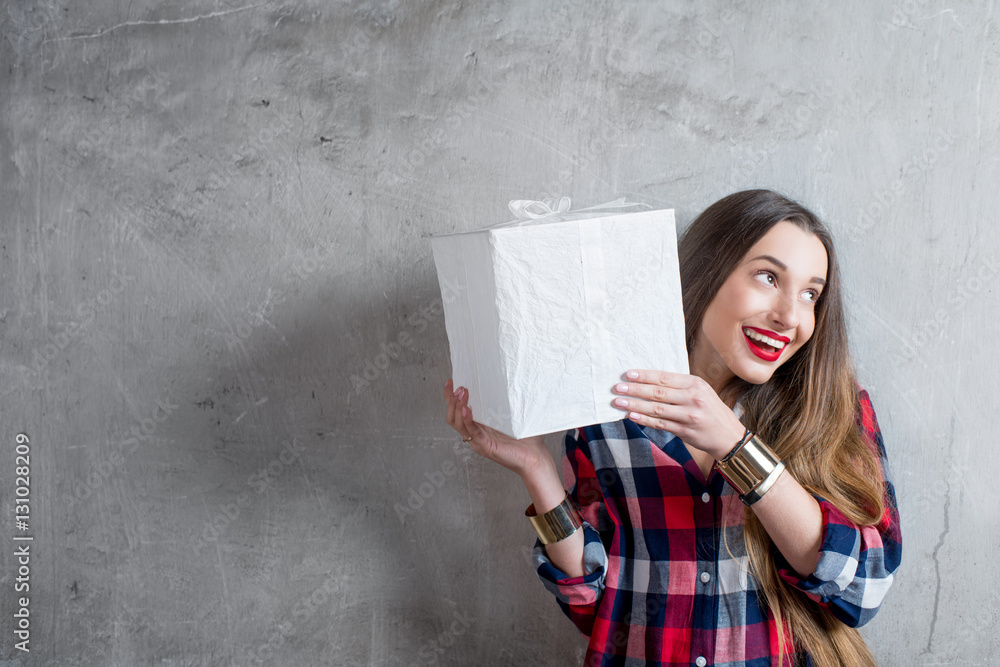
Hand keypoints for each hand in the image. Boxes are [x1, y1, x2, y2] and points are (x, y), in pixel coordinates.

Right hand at [442, 379, 554, 478]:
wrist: (535, 458)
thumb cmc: (525, 438)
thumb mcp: (512, 414)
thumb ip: (506, 401)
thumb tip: (509, 377)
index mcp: (478, 426)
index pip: (457, 411)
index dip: (450, 397)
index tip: (451, 381)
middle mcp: (475, 434)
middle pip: (452, 417)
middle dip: (452, 401)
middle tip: (459, 388)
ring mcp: (479, 441)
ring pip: (458, 424)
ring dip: (458, 407)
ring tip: (462, 394)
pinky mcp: (487, 447)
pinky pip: (473, 433)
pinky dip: (468, 420)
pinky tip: (468, 410)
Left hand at [611, 370, 746, 459]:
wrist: (730, 436)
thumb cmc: (712, 411)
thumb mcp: (702, 392)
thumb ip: (680, 386)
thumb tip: (651, 381)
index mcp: (695, 384)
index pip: (665, 377)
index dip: (645, 376)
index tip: (628, 374)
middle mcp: (693, 398)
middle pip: (658, 392)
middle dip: (635, 389)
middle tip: (617, 388)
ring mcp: (689, 416)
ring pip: (657, 409)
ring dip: (635, 406)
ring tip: (619, 402)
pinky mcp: (685, 431)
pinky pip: (660, 424)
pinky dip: (644, 420)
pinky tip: (632, 416)